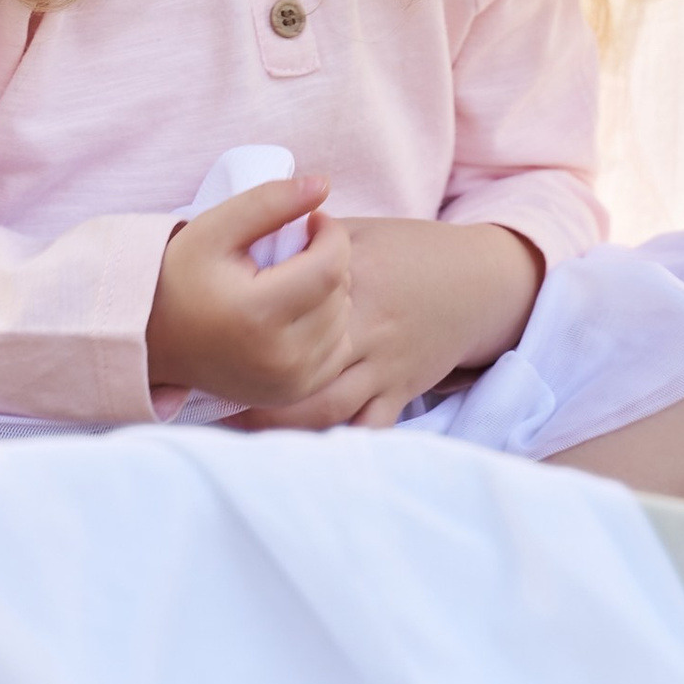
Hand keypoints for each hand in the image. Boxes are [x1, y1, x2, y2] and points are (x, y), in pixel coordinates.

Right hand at [146, 172, 352, 408]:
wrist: (153, 340)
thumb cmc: (181, 276)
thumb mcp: (215, 228)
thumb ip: (269, 200)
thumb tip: (324, 184)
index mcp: (258, 315)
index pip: (331, 266)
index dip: (331, 233)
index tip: (310, 221)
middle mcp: (279, 358)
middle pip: (340, 293)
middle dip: (328, 261)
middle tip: (293, 251)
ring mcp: (288, 383)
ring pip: (344, 322)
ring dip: (330, 294)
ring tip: (291, 280)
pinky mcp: (292, 396)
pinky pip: (338, 352)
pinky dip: (327, 327)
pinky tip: (295, 312)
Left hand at [239, 219, 542, 433]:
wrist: (478, 282)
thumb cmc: (410, 251)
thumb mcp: (361, 233)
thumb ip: (310, 239)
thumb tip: (258, 237)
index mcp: (349, 281)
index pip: (292, 304)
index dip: (248, 324)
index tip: (205, 338)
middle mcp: (364, 328)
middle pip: (300, 370)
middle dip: (253, 390)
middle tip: (210, 399)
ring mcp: (383, 365)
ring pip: (326, 409)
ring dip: (282, 425)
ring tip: (241, 429)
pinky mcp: (400, 391)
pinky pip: (367, 428)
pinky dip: (334, 441)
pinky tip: (299, 450)